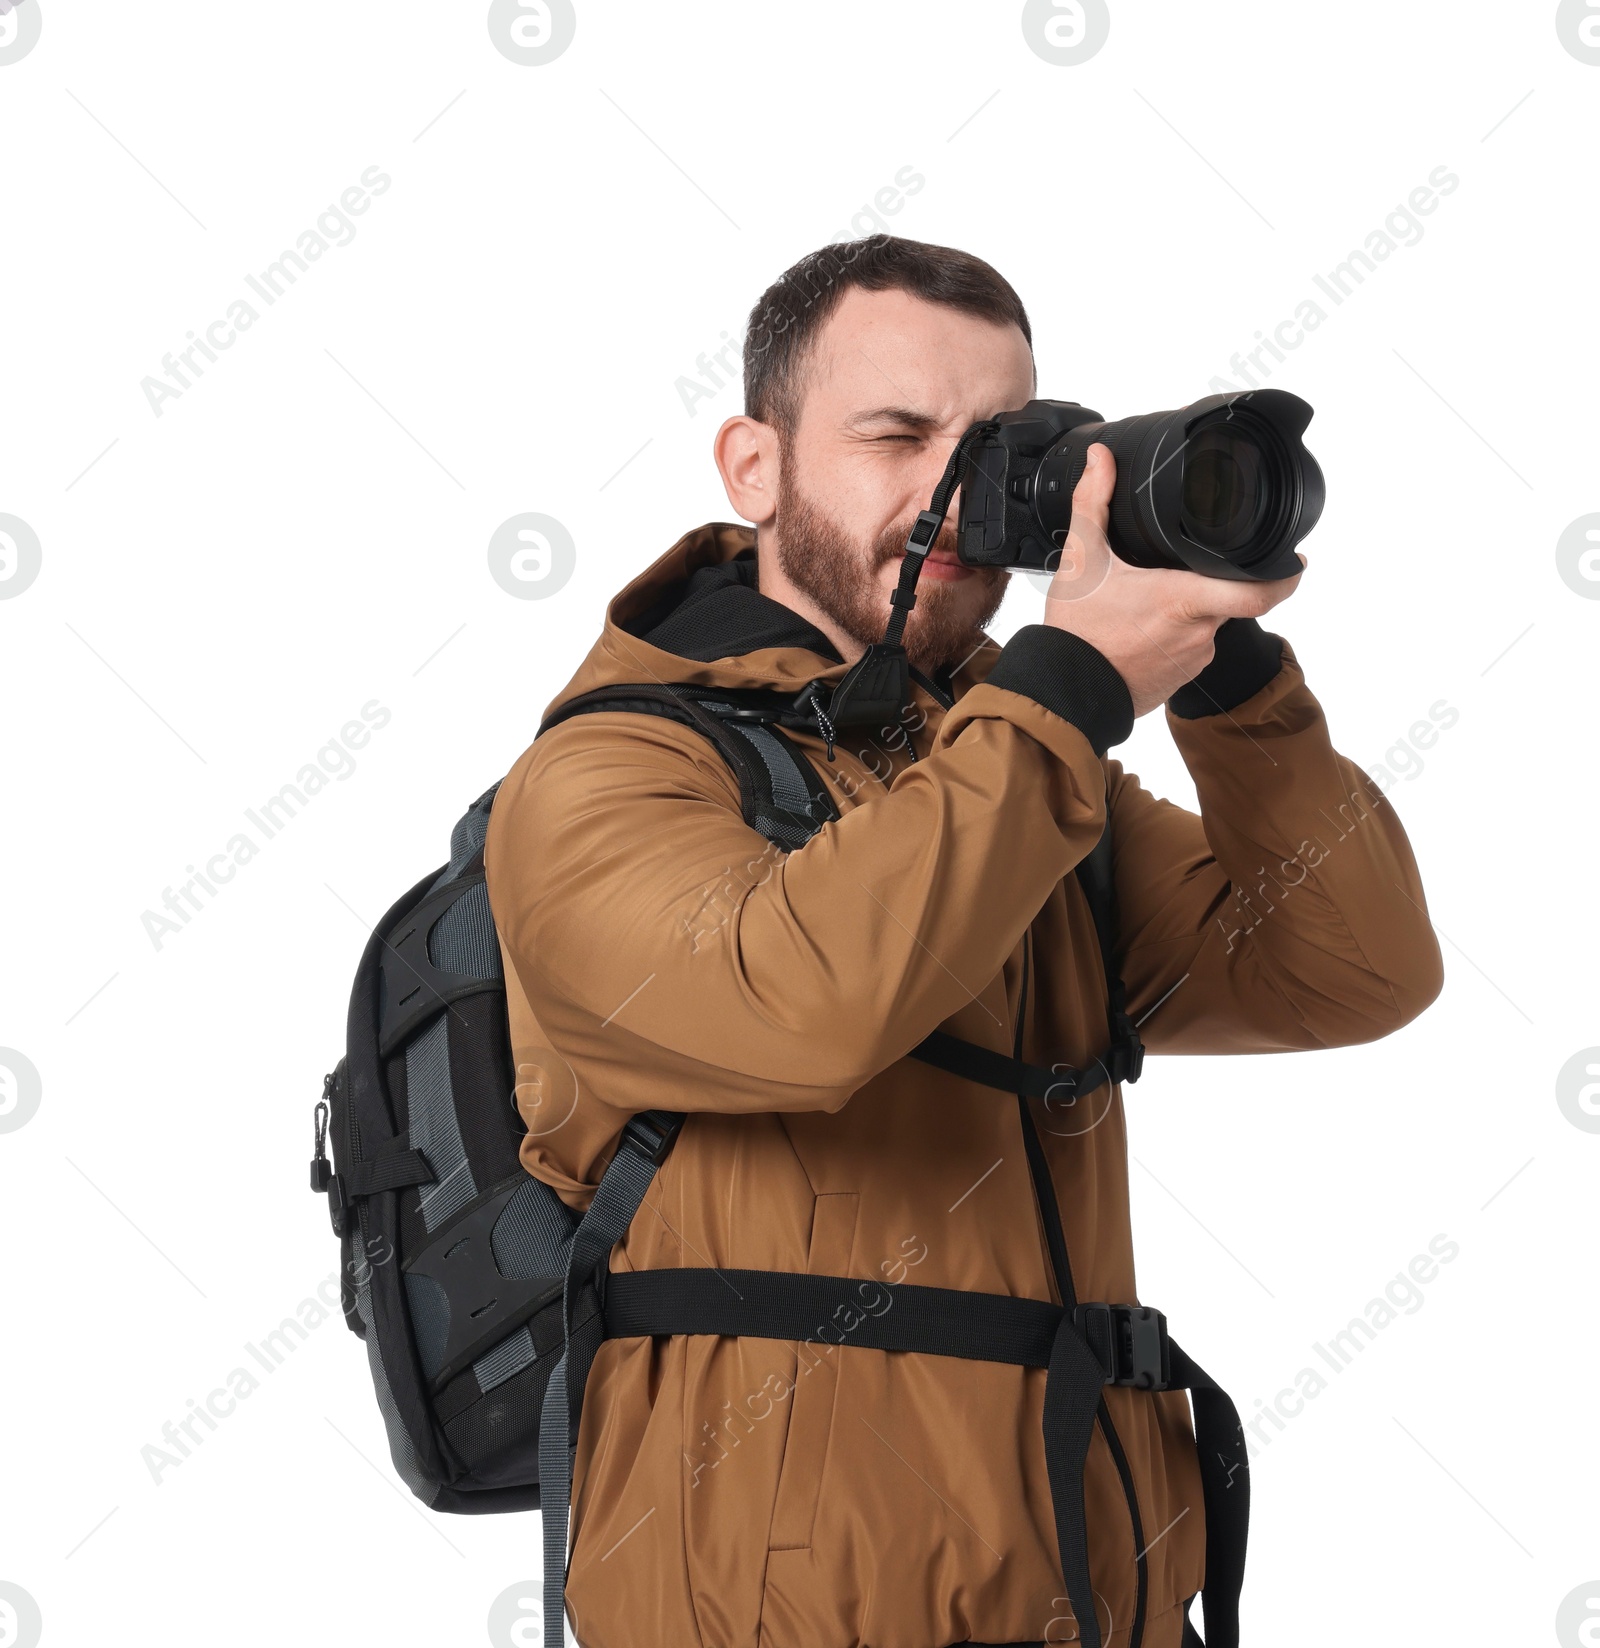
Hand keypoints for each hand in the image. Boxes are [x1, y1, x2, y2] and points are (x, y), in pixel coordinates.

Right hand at [1041, 443, 1304, 718]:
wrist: (1065, 694)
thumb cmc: (1078, 634)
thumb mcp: (1083, 560)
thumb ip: (1093, 503)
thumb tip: (1100, 460)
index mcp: (1185, 599)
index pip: (1259, 591)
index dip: (1285, 576)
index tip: (1294, 561)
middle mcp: (1199, 632)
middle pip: (1227, 598)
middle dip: (1210, 582)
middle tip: (1182, 570)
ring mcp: (1193, 660)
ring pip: (1208, 625)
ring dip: (1188, 612)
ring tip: (1149, 604)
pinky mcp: (1181, 680)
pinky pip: (1190, 651)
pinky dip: (1172, 638)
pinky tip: (1142, 632)